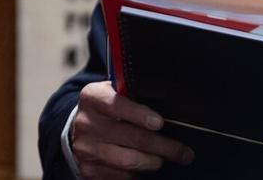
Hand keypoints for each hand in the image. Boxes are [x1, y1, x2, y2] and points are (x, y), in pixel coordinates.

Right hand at [68, 81, 193, 177]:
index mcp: (93, 97)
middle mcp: (86, 123)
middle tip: (183, 152)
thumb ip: (133, 94)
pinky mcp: (88, 169)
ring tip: (166, 159)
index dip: (140, 114)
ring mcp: (85, 148)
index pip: (117, 105)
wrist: (79, 127)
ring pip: (128, 161)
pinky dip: (138, 174)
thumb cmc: (107, 108)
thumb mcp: (114, 92)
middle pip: (130, 137)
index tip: (160, 123)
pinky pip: (120, 176)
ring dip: (153, 162)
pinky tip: (147, 167)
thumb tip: (167, 105)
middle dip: (163, 146)